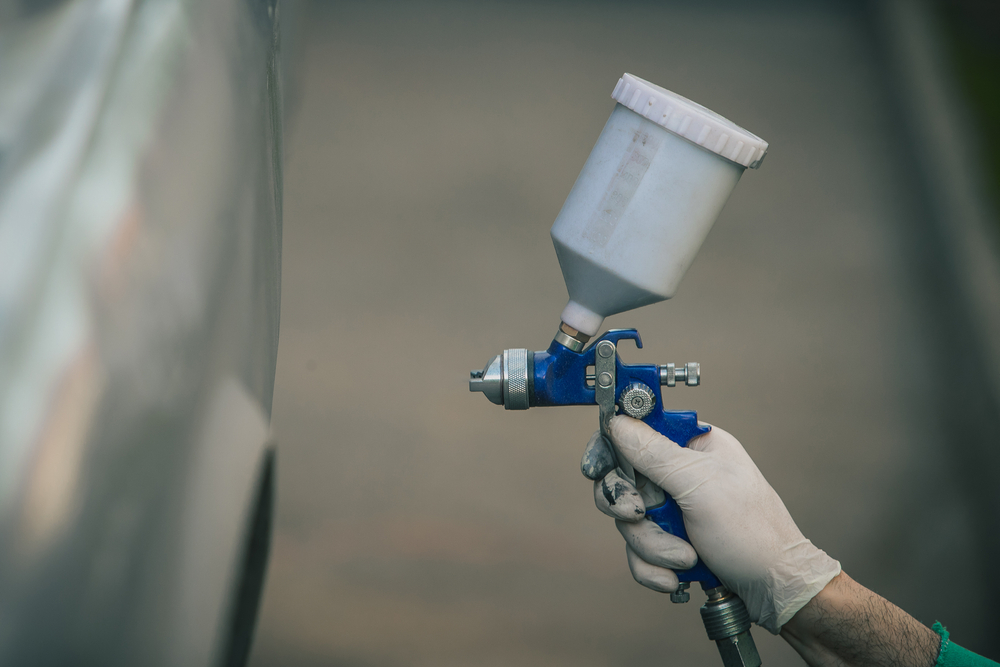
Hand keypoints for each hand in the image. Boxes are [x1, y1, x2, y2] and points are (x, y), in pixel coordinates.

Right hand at [581, 415, 840, 633]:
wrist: (775, 590)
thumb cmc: (753, 532)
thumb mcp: (700, 485)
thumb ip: (653, 453)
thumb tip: (617, 421)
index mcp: (693, 445)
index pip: (635, 431)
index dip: (610, 448)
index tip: (596, 468)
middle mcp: (681, 473)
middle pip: (621, 480)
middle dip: (633, 510)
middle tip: (642, 515)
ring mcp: (675, 508)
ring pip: (628, 520)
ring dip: (652, 545)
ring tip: (684, 556)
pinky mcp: (671, 539)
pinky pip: (638, 549)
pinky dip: (653, 566)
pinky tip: (676, 575)